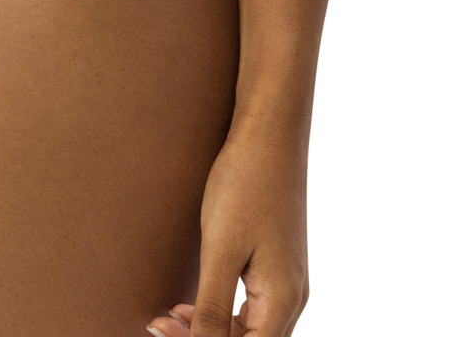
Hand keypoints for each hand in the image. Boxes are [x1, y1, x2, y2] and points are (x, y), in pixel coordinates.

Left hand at [147, 128, 308, 336]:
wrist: (269, 133)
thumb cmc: (246, 184)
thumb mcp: (221, 249)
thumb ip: (212, 308)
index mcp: (282, 300)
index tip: (164, 331)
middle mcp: (291, 298)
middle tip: (158, 324)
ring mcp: (286, 281)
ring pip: (249, 330)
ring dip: (210, 330)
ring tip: (170, 316)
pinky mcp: (276, 264)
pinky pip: (250, 307)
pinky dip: (220, 311)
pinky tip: (191, 302)